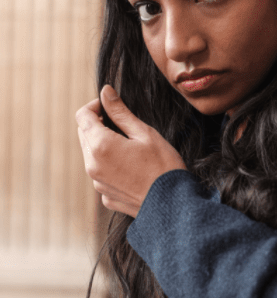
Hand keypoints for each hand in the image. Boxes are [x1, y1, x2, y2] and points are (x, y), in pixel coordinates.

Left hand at [76, 85, 186, 216]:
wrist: (173, 205)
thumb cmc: (164, 167)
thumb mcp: (145, 134)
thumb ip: (120, 112)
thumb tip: (105, 92)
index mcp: (101, 145)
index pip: (82, 116)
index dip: (95, 106)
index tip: (110, 106)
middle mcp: (92, 165)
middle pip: (84, 135)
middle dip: (99, 126)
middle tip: (124, 127)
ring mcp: (97, 183)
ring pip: (91, 155)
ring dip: (104, 146)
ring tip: (131, 150)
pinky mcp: (105, 196)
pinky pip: (101, 174)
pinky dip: (110, 167)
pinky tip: (133, 169)